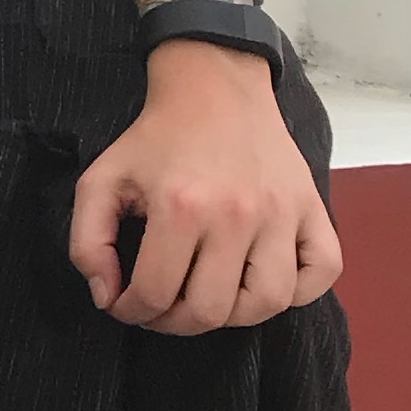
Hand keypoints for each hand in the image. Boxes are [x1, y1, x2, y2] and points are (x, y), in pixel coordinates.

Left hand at [70, 38, 341, 333]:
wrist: (215, 88)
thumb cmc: (157, 138)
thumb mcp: (101, 180)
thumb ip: (87, 242)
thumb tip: (107, 296)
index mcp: (181, 206)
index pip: (155, 295)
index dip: (131, 311)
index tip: (126, 302)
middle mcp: (237, 214)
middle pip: (211, 311)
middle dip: (176, 321)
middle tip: (163, 305)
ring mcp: (282, 213)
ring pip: (268, 303)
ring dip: (234, 314)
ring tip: (210, 294)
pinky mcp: (313, 207)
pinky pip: (322, 271)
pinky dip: (299, 289)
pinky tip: (262, 278)